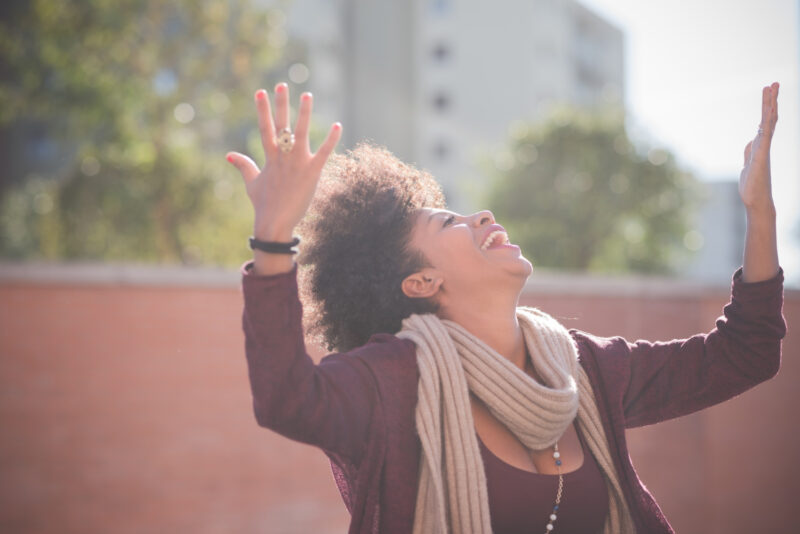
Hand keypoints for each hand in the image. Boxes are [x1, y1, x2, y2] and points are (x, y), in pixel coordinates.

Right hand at [226, 83, 341, 240]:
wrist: (274, 224)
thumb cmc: (263, 205)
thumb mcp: (251, 183)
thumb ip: (243, 166)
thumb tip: (229, 154)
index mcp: (269, 157)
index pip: (265, 128)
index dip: (262, 110)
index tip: (261, 91)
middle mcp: (283, 157)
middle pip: (281, 125)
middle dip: (281, 104)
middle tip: (282, 84)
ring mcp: (298, 163)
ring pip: (302, 133)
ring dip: (305, 113)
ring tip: (308, 95)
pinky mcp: (312, 173)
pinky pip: (324, 153)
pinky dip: (331, 140)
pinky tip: (338, 125)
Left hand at [739, 82, 778, 212]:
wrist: (756, 200)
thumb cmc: (753, 185)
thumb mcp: (748, 163)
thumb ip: (750, 151)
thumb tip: (752, 141)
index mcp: (760, 145)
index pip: (765, 122)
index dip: (767, 108)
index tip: (768, 92)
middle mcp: (764, 145)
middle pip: (769, 118)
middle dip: (771, 101)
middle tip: (773, 83)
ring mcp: (764, 150)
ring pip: (768, 123)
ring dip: (769, 106)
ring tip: (771, 89)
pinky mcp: (760, 157)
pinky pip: (765, 137)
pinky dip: (766, 124)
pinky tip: (767, 114)